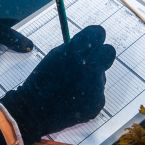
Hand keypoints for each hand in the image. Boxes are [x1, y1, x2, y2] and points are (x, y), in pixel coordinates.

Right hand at [0, 25, 116, 142]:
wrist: (35, 111)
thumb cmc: (41, 82)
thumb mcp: (54, 57)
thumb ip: (74, 48)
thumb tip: (89, 44)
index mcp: (75, 52)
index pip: (98, 34)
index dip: (94, 37)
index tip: (92, 41)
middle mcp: (90, 67)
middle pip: (109, 52)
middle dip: (100, 54)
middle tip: (90, 61)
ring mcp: (96, 86)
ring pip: (101, 75)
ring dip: (91, 78)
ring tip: (72, 87)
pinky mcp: (98, 102)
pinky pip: (98, 92)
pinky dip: (89, 95)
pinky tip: (74, 99)